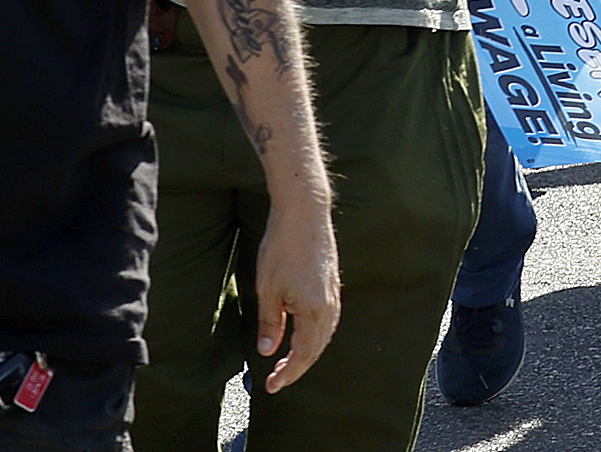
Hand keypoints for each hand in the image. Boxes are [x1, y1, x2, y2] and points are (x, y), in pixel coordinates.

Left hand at [250, 200, 341, 392]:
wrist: (304, 213)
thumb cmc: (283, 248)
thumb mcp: (267, 289)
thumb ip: (270, 323)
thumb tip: (268, 351)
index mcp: (314, 311)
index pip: (303, 354)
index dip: (288, 373)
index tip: (272, 386)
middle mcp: (329, 306)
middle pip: (316, 348)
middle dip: (297, 366)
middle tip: (276, 379)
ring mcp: (333, 294)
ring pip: (324, 335)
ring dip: (307, 352)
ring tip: (288, 362)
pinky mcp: (332, 284)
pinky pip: (327, 320)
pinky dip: (314, 335)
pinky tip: (302, 334)